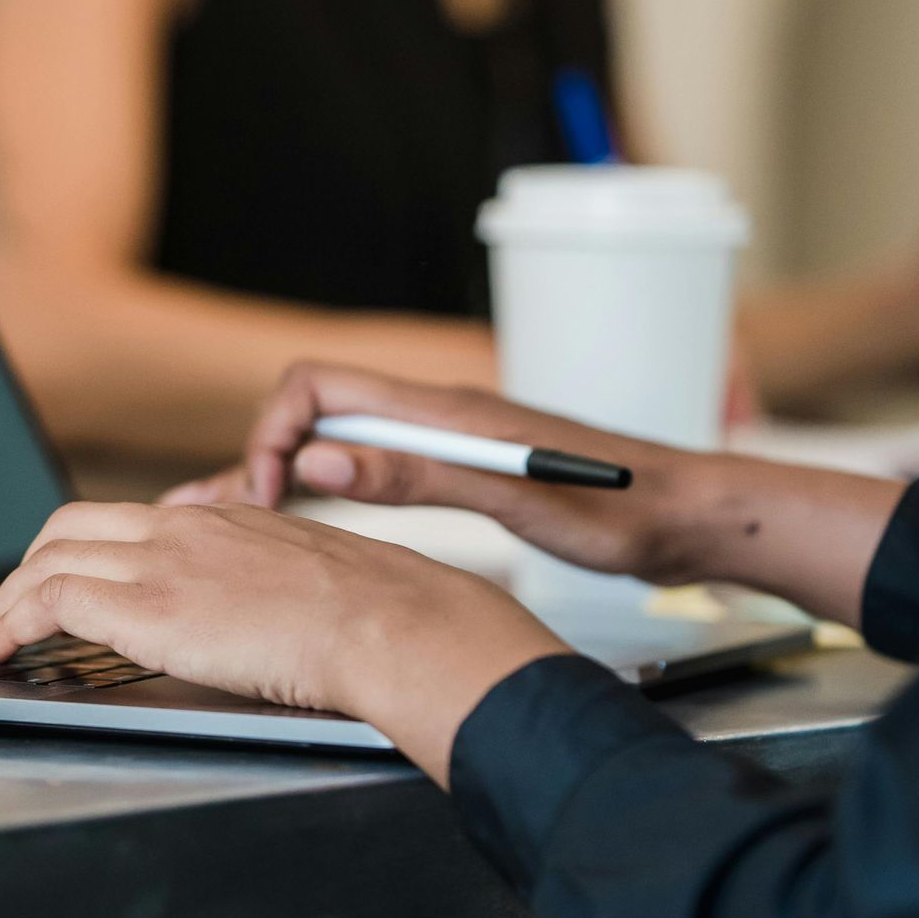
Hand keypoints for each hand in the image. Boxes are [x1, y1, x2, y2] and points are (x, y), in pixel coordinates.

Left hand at [0, 500, 567, 781]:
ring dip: (2, 608)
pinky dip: (11, 624)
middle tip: (2, 619)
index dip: (76, 555)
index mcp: (222, 519)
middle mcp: (182, 527)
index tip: (55, 590)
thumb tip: (267, 619)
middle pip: (70, 530)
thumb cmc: (377, 617)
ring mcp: (161, 562)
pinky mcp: (147, 606)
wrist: (391, 621)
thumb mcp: (310, 583)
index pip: (125, 522)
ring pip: (47, 564)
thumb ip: (269, 588)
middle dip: (24, 575)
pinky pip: (51, 602)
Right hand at [167, 362, 701, 585]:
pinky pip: (379, 469)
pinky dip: (335, 491)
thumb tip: (324, 462)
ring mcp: (452, 443)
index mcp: (444, 412)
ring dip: (288, 474)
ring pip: (343, 443)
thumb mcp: (518, 502)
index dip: (272, 435)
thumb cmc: (624, 513)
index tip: (265, 499)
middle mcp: (440, 416)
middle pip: (318, 412)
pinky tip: (315, 527)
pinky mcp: (469, 471)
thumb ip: (420, 476)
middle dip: (260, 455)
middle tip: (225, 519)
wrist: (693, 518)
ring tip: (237, 524)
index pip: (318, 390)